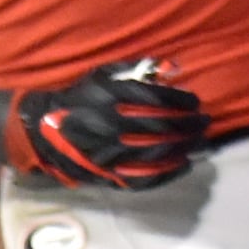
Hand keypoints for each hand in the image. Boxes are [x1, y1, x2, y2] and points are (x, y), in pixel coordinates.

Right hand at [0, 60, 210, 190]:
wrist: (43, 130)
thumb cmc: (79, 97)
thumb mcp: (103, 75)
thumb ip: (135, 70)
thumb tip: (173, 68)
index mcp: (110, 101)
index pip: (157, 101)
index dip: (181, 102)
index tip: (195, 102)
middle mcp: (110, 129)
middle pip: (162, 129)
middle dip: (189, 125)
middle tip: (205, 122)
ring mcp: (108, 156)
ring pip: (156, 156)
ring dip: (184, 149)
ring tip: (200, 142)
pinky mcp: (106, 176)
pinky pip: (142, 180)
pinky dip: (168, 174)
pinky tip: (184, 165)